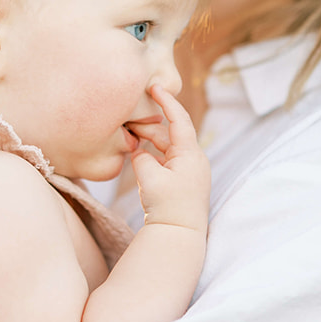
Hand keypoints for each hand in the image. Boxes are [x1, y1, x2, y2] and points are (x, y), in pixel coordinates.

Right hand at [127, 86, 210, 234]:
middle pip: (169, 133)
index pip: (179, 119)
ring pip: (165, 147)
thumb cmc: (167, 207)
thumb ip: (141, 157)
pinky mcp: (181, 180)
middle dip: (149, 124)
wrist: (179, 235)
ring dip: (148, 141)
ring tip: (128, 137)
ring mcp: (188, 170)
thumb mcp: (149, 177)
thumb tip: (139, 151)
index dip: (167, 100)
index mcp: (190, 154)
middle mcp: (193, 159)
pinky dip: (151, 155)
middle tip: (127, 120)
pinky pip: (165, 160)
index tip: (154, 86)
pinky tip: (136, 153)